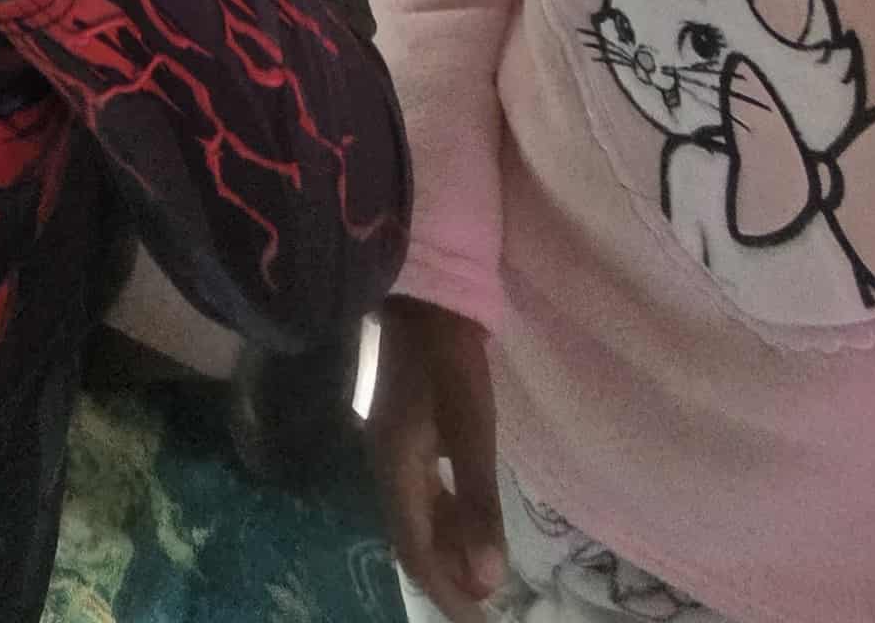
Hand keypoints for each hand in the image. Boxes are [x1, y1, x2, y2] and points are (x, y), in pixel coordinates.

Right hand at [369, 299, 507, 620]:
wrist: (424, 284)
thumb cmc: (447, 351)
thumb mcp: (470, 423)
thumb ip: (477, 500)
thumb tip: (488, 580)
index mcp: (395, 467)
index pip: (416, 552)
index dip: (446, 592)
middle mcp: (385, 463)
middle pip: (412, 539)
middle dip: (446, 578)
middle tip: (485, 609)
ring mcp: (392, 445)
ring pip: (416, 516)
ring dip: (447, 550)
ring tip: (482, 576)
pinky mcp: (406, 429)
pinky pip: (421, 492)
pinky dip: (446, 519)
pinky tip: (466, 521)